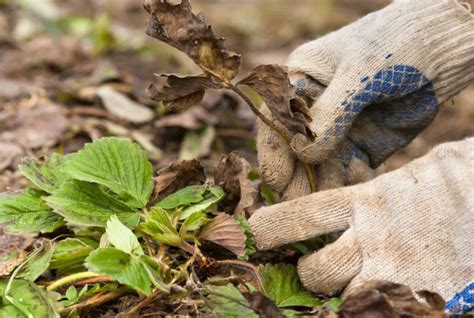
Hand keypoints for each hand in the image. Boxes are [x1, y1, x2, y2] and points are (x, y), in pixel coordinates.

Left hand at [249, 138, 473, 313]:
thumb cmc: (460, 179)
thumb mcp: (411, 175)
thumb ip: (375, 195)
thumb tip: (349, 206)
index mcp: (368, 200)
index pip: (304, 216)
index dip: (272, 227)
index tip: (253, 233)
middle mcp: (375, 237)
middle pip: (316, 270)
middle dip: (310, 275)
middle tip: (316, 270)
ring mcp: (399, 271)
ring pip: (344, 298)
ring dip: (341, 296)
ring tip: (353, 285)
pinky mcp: (426, 296)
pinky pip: (379, 311)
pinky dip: (372, 307)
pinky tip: (380, 297)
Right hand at [257, 0, 473, 198]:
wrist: (440, 53)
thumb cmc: (393, 47)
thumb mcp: (359, 74)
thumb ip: (331, 114)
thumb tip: (303, 153)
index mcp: (297, 85)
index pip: (275, 125)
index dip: (274, 155)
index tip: (278, 183)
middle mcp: (310, 113)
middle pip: (291, 154)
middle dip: (294, 180)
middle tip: (298, 207)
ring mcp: (335, 133)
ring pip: (317, 170)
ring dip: (320, 188)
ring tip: (327, 202)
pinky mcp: (358, 149)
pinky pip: (347, 174)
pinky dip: (349, 184)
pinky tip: (358, 182)